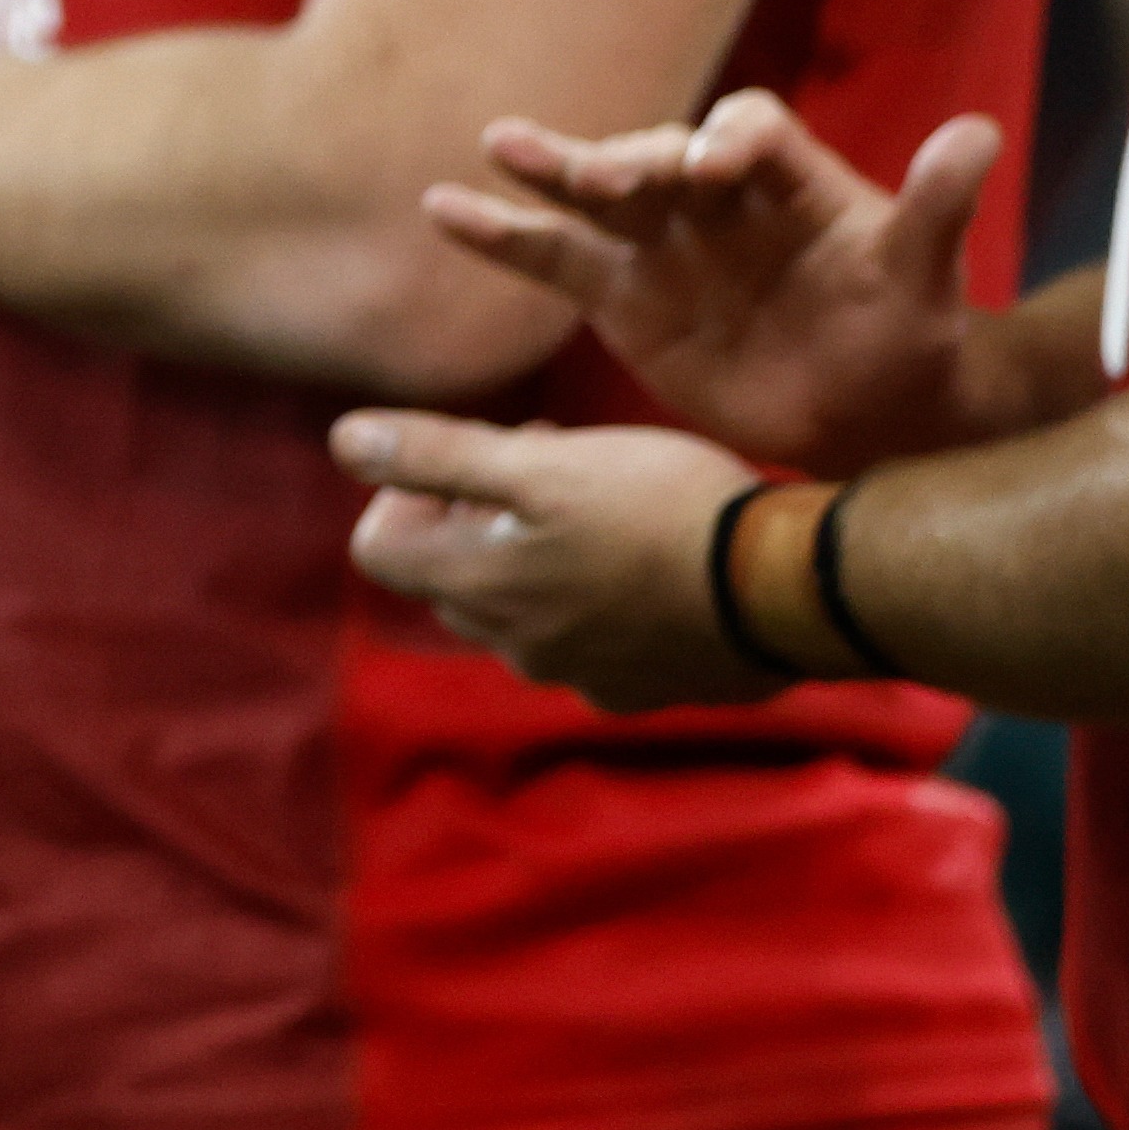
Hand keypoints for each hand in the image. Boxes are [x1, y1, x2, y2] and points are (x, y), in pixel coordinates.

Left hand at [331, 410, 767, 710]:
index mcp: (477, 592)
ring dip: (534, 556)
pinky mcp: (643, 688)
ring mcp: (581, 678)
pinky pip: (587, 639)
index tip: (463, 464)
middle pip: (450, 581)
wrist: (786, 588)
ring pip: (520, 610)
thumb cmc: (661, 509)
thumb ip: (436, 455)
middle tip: (539, 463)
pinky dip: (592, 596)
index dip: (402, 498)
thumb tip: (342, 441)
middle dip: (472, 519)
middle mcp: (516, 649)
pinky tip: (644, 555)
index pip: (377, 552)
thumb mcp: (542, 463)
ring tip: (597, 501)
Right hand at [425, 92, 991, 469]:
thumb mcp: (924, 272)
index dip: (728, 141)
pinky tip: (444, 208)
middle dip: (634, 160)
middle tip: (613, 178)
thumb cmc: (906, 334)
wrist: (869, 413)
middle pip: (661, 153)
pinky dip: (501, 234)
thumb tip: (980, 133)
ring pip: (596, 193)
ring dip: (552, 168)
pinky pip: (554, 257)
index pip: (749, 131)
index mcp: (786, 175)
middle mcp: (714, 195)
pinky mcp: (622, 296)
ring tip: (502, 143)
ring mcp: (662, 242)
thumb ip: (937, 204)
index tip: (714, 166)